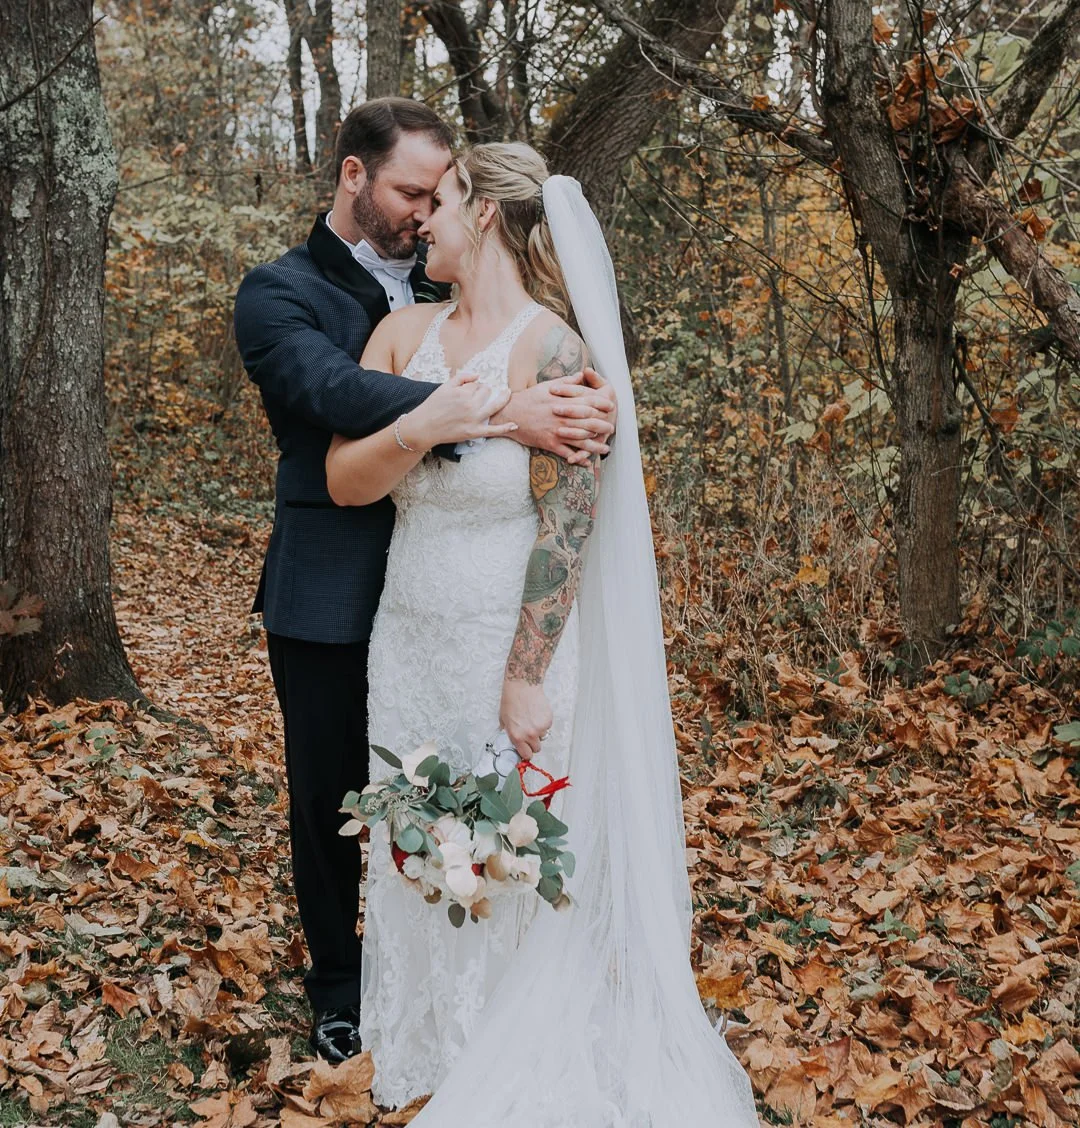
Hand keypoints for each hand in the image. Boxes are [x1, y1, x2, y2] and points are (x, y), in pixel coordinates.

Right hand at [404, 370, 515, 448]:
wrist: (424, 427)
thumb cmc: (433, 406)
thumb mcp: (445, 386)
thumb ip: (462, 378)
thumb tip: (478, 376)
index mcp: (464, 393)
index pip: (478, 384)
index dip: (475, 386)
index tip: (470, 389)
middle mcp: (471, 405)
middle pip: (487, 393)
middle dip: (486, 391)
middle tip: (480, 394)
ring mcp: (474, 420)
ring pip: (495, 406)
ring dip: (503, 399)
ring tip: (507, 394)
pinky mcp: (475, 432)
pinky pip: (494, 430)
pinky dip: (505, 428)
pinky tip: (515, 424)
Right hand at [495, 369, 614, 464]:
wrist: (510, 414)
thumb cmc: (529, 398)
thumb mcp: (547, 386)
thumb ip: (567, 382)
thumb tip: (582, 375)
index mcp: (564, 402)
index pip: (589, 402)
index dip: (602, 404)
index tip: (611, 406)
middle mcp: (563, 418)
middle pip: (590, 423)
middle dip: (603, 426)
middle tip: (611, 429)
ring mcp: (557, 432)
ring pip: (582, 440)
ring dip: (595, 446)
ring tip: (605, 449)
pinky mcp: (550, 443)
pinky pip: (567, 453)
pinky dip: (578, 459)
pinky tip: (587, 462)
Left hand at [499, 679, 552, 759]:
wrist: (522, 687)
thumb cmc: (511, 700)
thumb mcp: (503, 720)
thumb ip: (509, 733)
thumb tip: (512, 740)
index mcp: (516, 736)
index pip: (526, 755)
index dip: (527, 753)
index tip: (527, 750)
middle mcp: (529, 734)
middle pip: (537, 749)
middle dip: (533, 743)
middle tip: (530, 733)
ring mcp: (540, 728)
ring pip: (543, 737)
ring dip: (539, 732)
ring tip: (532, 719)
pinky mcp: (548, 720)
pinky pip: (547, 727)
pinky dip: (544, 723)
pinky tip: (537, 713)